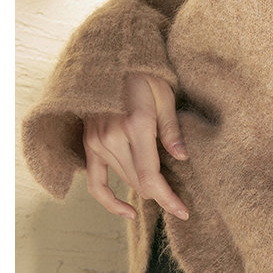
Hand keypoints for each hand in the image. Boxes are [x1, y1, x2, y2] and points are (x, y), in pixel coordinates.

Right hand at [83, 73, 189, 220]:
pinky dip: (109, 201)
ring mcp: (98, 142)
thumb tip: (182, 158)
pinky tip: (127, 211)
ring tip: (164, 194)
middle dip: (161, 195)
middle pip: (139, 182)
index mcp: (136, 125)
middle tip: (181, 201)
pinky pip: (96, 182)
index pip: (151, 176)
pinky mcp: (89, 144)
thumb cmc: (145, 75)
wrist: (113, 60)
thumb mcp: (165, 97)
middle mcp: (113, 138)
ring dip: (144, 191)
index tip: (183, 211)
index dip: (168, 199)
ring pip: (124, 180)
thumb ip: (172, 130)